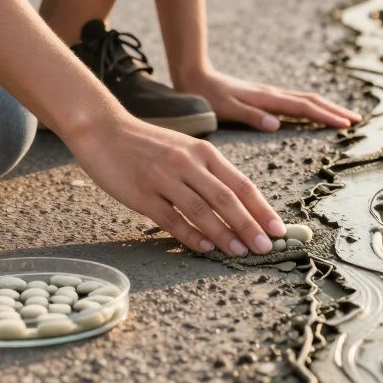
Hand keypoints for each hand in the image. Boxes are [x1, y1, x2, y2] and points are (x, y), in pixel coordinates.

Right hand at [63, 113, 285, 255]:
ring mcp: (163, 179)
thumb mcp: (184, 150)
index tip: (278, 230)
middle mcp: (187, 164)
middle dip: (250, 226)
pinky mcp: (142, 194)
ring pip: (201, 211)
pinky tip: (204, 248)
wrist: (104, 130)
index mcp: (203, 153)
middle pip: (226, 199)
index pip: (241, 184)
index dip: (262, 209)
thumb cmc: (147, 144)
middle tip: (267, 247)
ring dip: (224, 234)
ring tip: (241, 252)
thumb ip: (209, 173)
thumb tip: (238, 206)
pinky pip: (171, 219)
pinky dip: (190, 235)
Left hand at [174, 70, 361, 131]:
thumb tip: (277, 125)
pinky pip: (295, 102)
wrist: (194, 77)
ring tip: (344, 117)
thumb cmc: (208, 97)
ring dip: (326, 108)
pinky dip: (311, 108)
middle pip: (311, 100)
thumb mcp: (226, 109)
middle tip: (356, 120)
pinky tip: (315, 114)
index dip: (325, 116)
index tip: (345, 125)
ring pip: (305, 99)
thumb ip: (250, 116)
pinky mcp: (264, 97)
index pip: (303, 108)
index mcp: (267, 99)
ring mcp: (269, 95)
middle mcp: (272, 95)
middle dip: (334, 110)